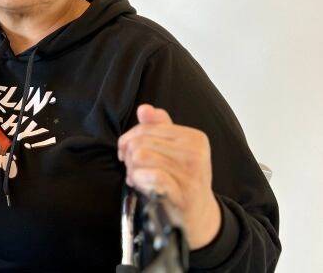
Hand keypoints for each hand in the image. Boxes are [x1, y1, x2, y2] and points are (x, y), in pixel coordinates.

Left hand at [117, 104, 221, 249]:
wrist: (198, 214)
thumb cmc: (181, 179)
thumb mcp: (174, 151)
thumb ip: (159, 128)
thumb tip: (144, 109)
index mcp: (194, 137)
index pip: (148, 127)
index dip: (128, 139)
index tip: (125, 152)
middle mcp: (195, 152)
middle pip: (140, 142)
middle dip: (128, 156)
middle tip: (131, 168)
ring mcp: (191, 172)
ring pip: (140, 156)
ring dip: (131, 169)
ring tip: (136, 177)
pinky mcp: (183, 191)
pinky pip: (149, 175)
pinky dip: (137, 179)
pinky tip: (139, 185)